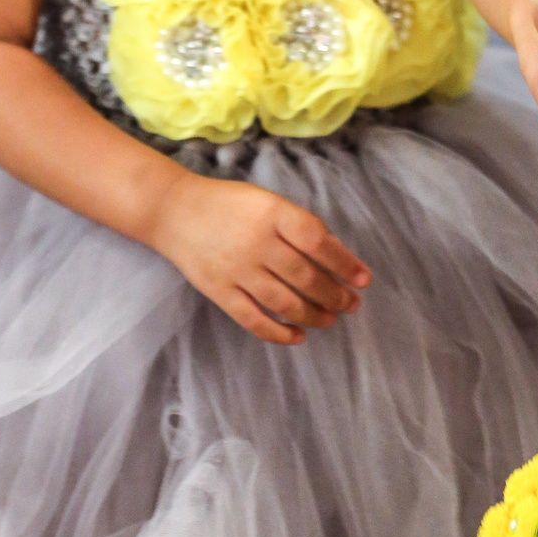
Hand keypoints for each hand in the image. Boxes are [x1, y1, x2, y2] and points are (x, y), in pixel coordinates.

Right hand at [148, 169, 370, 345]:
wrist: (174, 210)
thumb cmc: (228, 203)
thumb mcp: (266, 200)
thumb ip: (296, 224)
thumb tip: (335, 255)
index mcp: (272, 212)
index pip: (317, 241)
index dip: (344, 263)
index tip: (363, 280)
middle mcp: (256, 241)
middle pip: (305, 276)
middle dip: (335, 295)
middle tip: (351, 305)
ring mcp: (236, 269)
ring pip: (284, 302)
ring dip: (314, 315)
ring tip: (330, 320)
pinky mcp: (219, 291)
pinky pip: (253, 319)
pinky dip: (278, 332)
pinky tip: (297, 336)